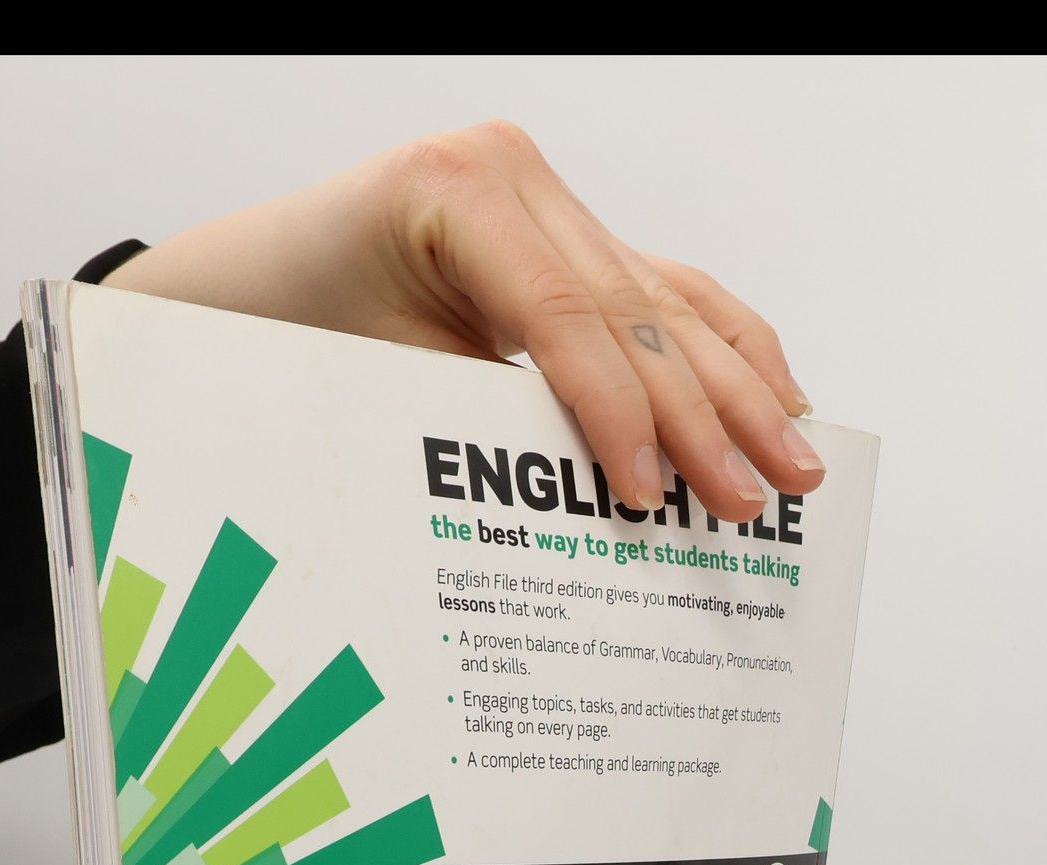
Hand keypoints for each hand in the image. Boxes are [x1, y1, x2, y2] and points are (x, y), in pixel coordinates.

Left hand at [102, 122, 822, 522]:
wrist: (249, 292)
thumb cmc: (292, 335)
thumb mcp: (377, 382)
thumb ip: (484, 424)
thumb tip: (596, 504)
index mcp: (456, 187)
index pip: (565, 316)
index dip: (620, 413)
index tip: (655, 496)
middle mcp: (516, 177)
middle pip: (637, 309)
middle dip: (706, 415)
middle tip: (760, 496)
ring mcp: (549, 201)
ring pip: (671, 300)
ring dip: (741, 387)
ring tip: (797, 459)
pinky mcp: (569, 238)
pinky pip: (666, 291)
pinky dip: (723, 348)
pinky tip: (778, 392)